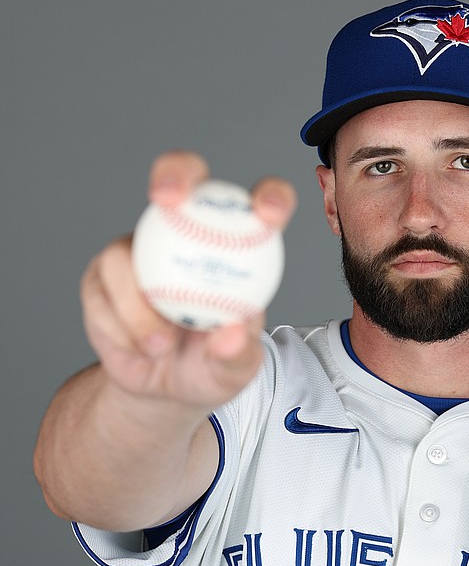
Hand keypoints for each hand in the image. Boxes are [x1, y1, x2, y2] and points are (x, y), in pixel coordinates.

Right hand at [80, 151, 296, 413]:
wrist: (165, 392)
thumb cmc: (211, 369)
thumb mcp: (234, 373)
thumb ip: (238, 355)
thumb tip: (232, 334)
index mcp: (234, 245)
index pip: (258, 206)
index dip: (269, 196)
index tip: (267, 215)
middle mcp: (185, 231)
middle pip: (181, 176)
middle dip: (174, 173)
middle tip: (169, 199)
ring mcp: (139, 248)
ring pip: (124, 253)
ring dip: (137, 306)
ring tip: (160, 347)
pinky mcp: (102, 275)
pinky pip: (102, 290)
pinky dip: (121, 327)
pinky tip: (140, 350)